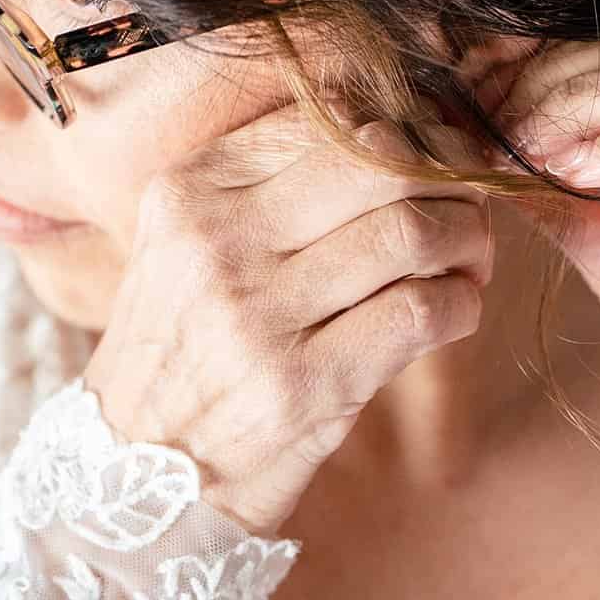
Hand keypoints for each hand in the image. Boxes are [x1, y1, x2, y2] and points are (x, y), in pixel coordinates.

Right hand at [83, 106, 494, 536]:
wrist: (128, 478)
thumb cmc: (185, 352)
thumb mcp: (192, 249)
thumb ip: (276, 187)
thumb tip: (406, 135)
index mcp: (190, 192)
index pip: (330, 121)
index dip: (410, 135)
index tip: (441, 161)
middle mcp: (216, 243)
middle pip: (382, 165)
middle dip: (452, 181)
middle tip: (471, 210)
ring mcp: (255, 316)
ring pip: (412, 233)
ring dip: (469, 243)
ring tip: (470, 263)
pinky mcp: (301, 387)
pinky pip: (421, 313)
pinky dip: (462, 304)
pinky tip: (456, 311)